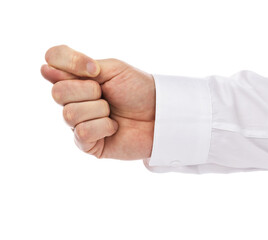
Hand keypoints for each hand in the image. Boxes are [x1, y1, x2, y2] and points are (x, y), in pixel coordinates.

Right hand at [41, 45, 154, 159]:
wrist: (160, 114)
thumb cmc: (139, 90)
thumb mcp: (113, 69)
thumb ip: (80, 66)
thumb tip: (45, 69)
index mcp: (78, 77)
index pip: (52, 60)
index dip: (69, 62)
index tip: (94, 69)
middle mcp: (74, 99)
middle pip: (57, 92)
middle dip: (89, 91)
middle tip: (107, 94)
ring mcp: (78, 122)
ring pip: (69, 113)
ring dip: (99, 110)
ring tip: (113, 112)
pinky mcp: (87, 144)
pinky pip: (82, 133)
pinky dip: (103, 127)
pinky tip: (114, 127)